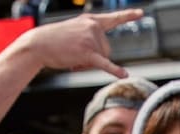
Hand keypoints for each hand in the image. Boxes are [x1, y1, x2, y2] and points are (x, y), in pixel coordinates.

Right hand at [23, 9, 143, 77]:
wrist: (38, 44)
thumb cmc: (54, 40)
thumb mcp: (74, 32)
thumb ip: (90, 39)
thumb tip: (103, 58)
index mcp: (90, 20)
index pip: (113, 18)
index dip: (128, 16)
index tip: (141, 13)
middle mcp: (93, 27)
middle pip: (106, 49)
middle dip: (93, 56)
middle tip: (74, 54)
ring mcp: (91, 39)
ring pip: (102, 58)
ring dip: (89, 63)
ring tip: (72, 58)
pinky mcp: (87, 53)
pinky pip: (104, 64)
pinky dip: (114, 70)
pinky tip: (124, 75)